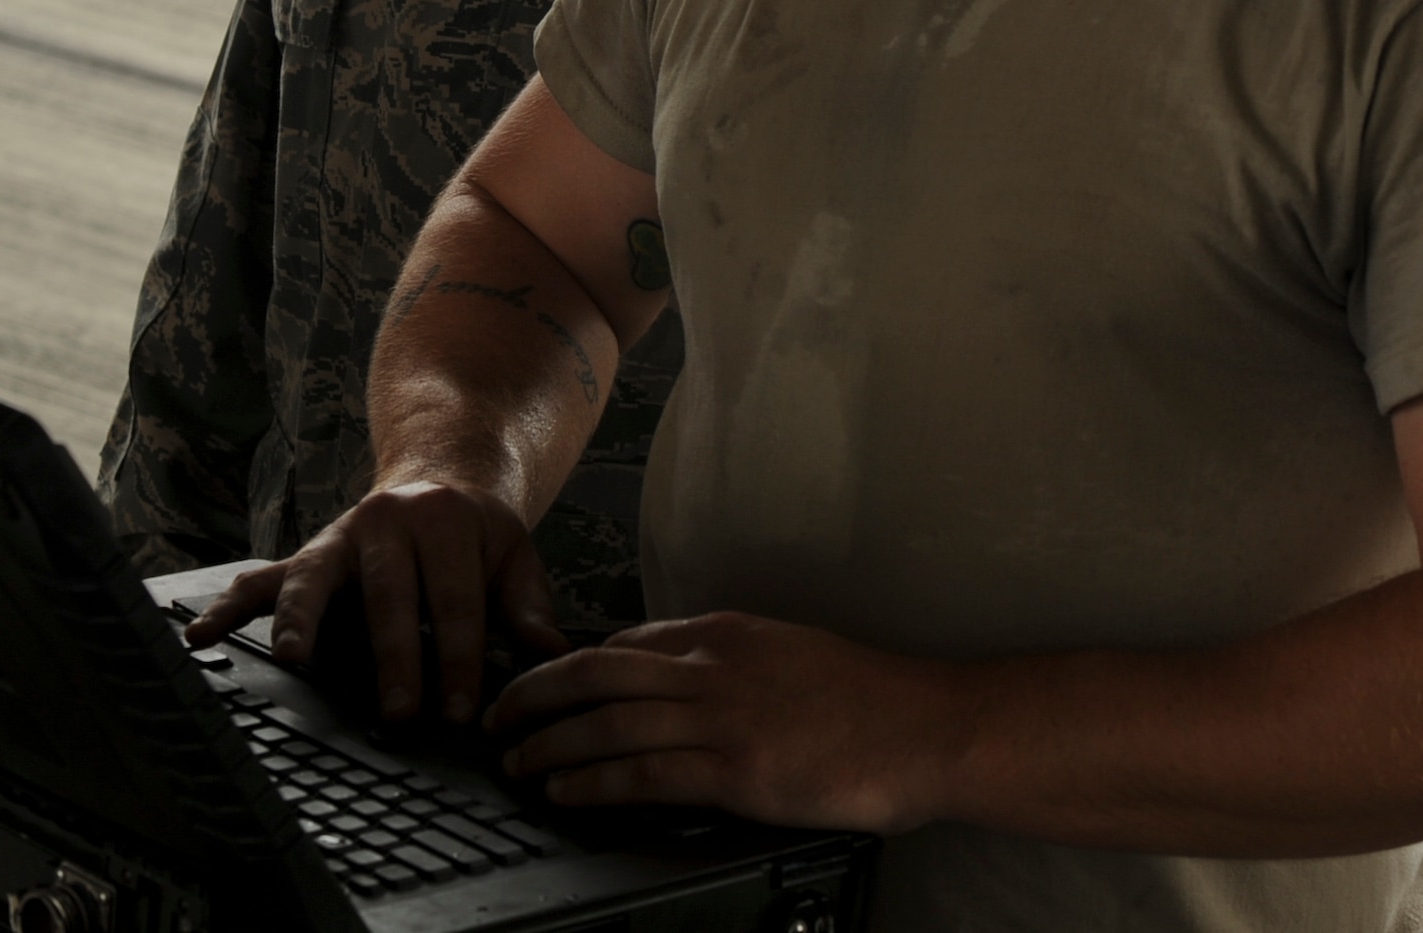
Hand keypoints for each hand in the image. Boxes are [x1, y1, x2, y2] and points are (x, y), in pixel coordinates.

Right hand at [182, 481, 566, 722]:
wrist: (441, 474)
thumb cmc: (478, 533)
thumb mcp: (514, 554)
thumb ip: (528, 606)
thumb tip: (550, 658)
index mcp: (445, 521)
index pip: (454, 597)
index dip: (458, 654)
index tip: (460, 710)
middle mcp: (386, 522)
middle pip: (389, 593)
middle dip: (394, 654)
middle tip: (400, 712)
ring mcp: (340, 537)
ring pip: (315, 577)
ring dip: (302, 620)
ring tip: (293, 659)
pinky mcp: (308, 555)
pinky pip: (263, 579)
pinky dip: (230, 606)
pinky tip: (200, 634)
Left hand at [483, 610, 945, 833]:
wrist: (925, 726)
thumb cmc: (867, 698)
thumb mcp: (786, 653)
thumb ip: (730, 662)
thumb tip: (683, 682)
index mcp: (724, 632)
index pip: (625, 642)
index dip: (569, 664)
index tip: (539, 684)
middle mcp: (712, 664)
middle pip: (595, 671)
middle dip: (534, 694)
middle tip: (497, 715)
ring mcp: (721, 715)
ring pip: (606, 721)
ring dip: (548, 742)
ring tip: (514, 761)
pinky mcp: (736, 770)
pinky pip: (642, 773)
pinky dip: (591, 781)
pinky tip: (563, 790)